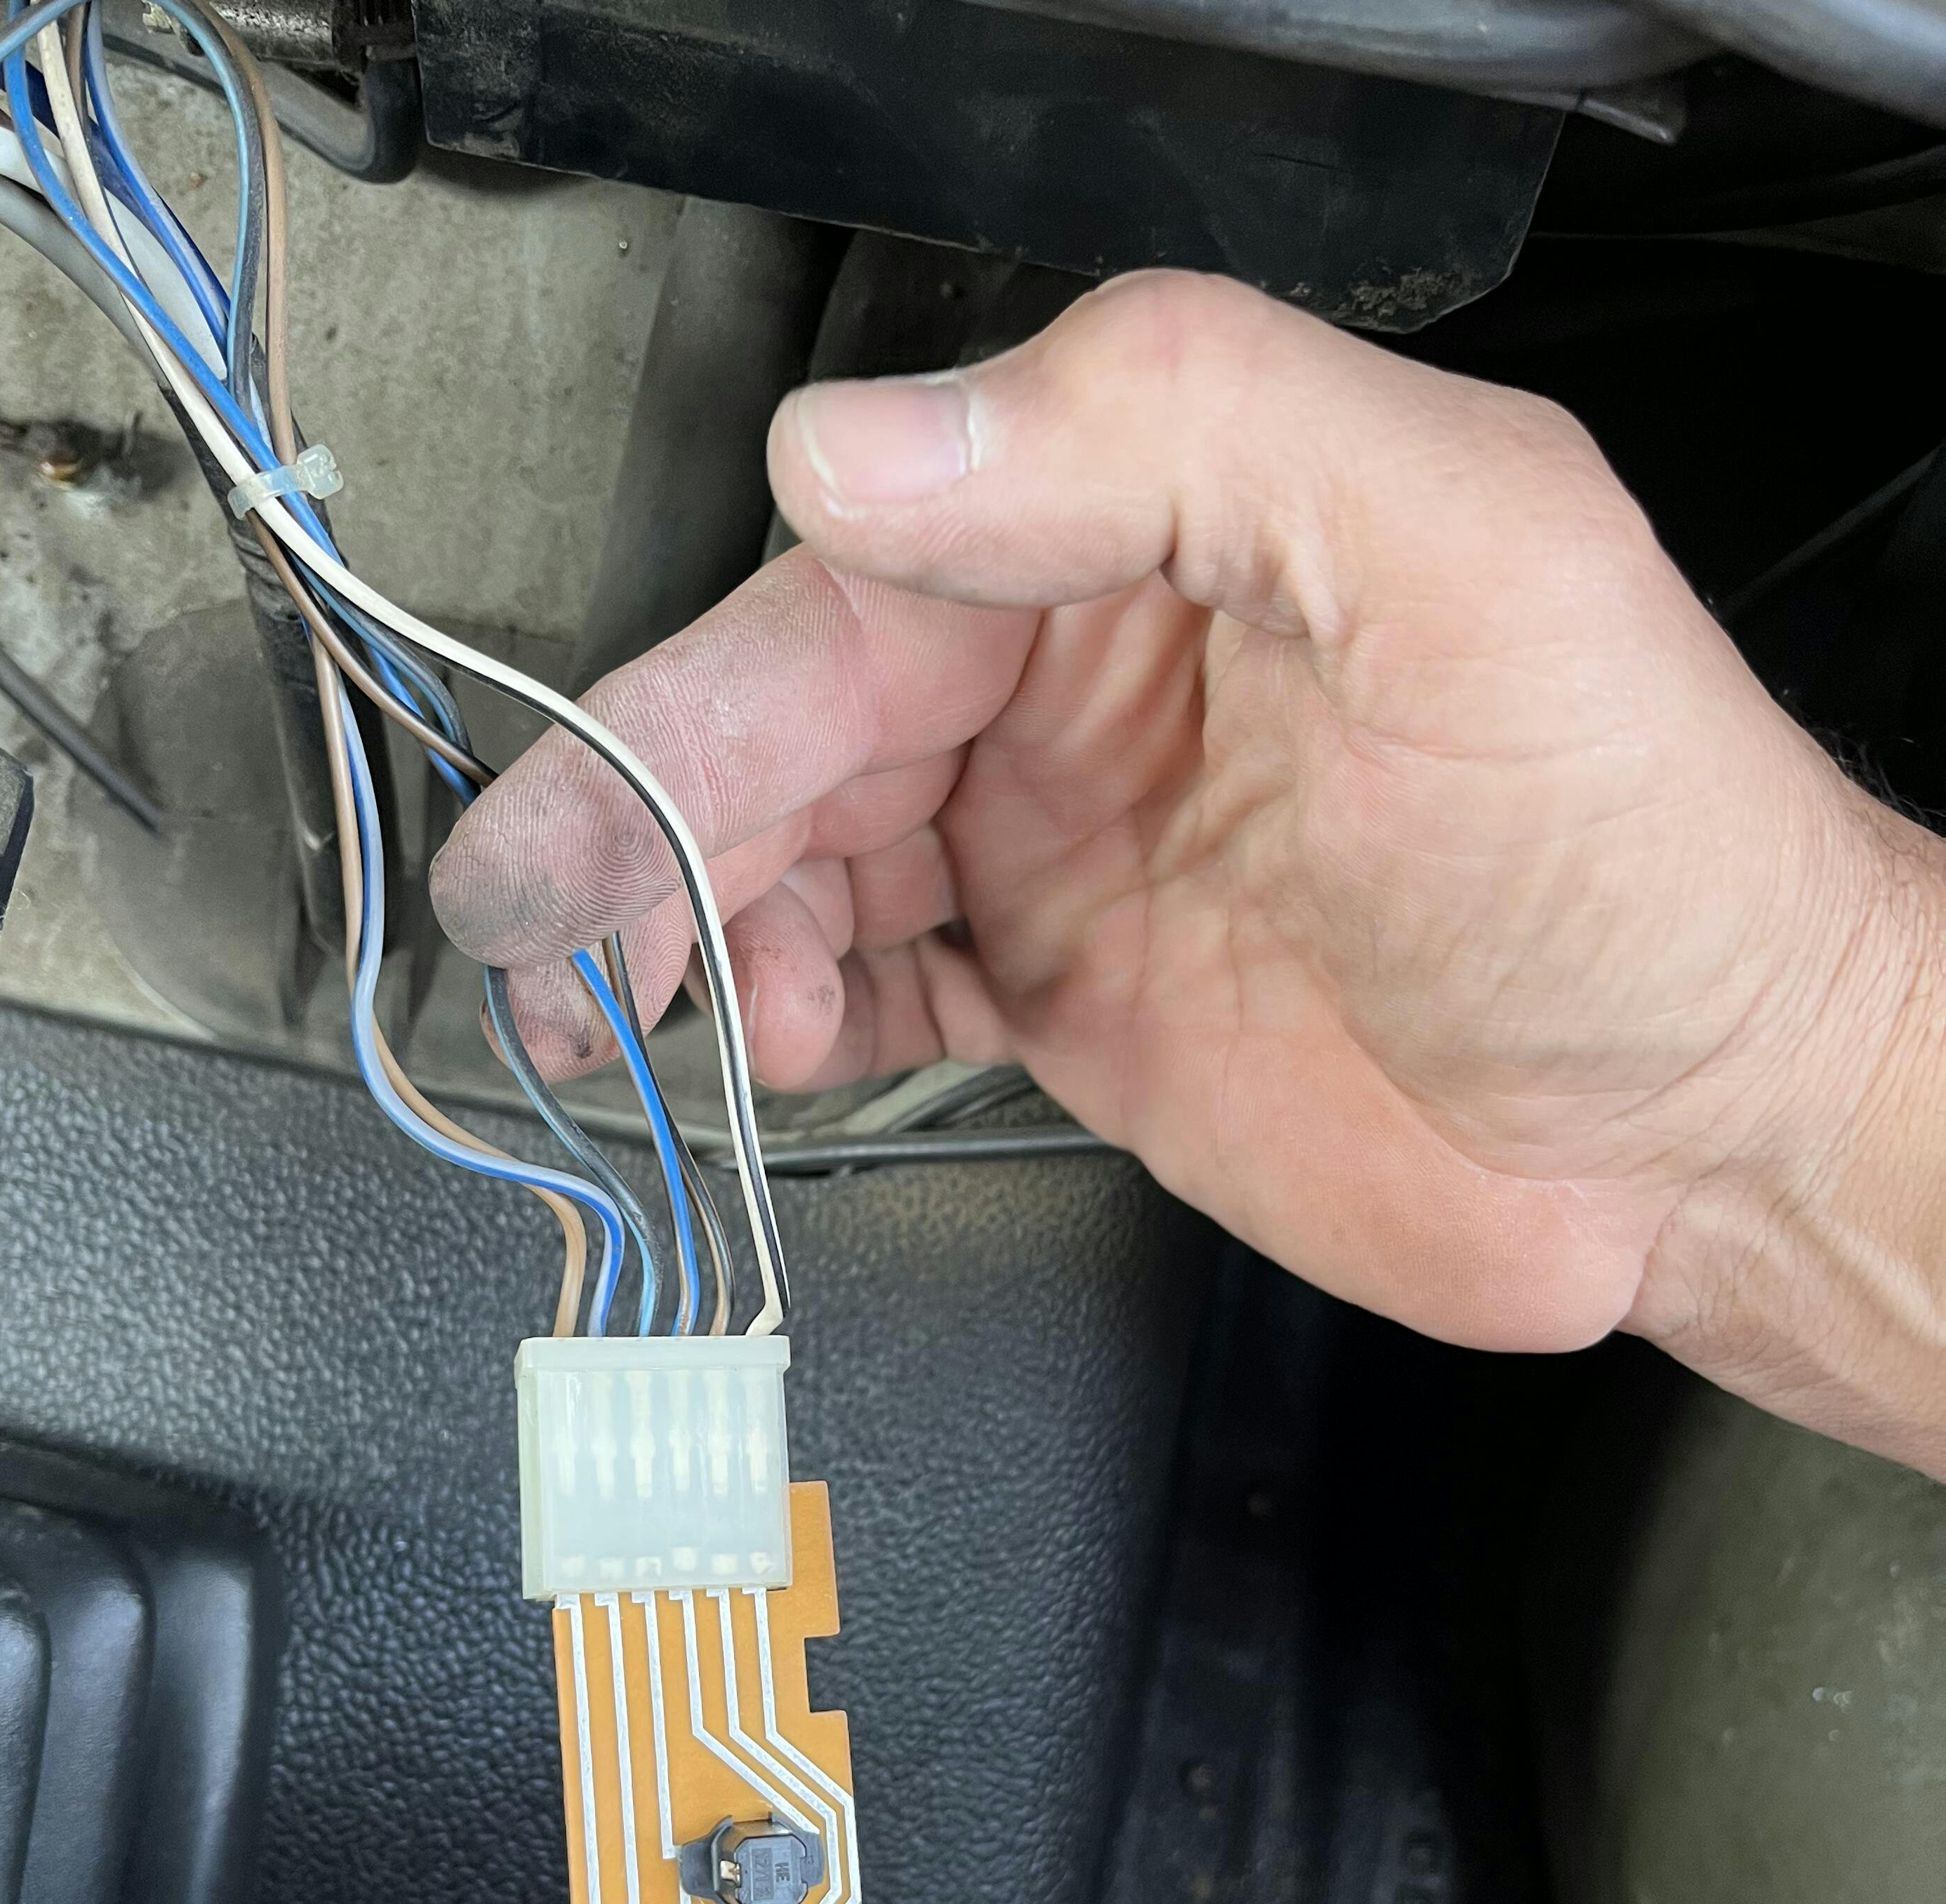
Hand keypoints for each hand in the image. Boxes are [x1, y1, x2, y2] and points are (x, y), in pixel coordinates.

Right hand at [434, 268, 1945, 1469]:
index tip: (601, 805)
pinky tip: (751, 1040)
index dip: (711, 698)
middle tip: (537, 936)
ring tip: (601, 1014)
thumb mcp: (1461, 559)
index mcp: (1164, 534)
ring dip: (685, 927)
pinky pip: (878, 983)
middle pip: (800, 724)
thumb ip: (1175, 435)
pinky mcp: (1073, 993)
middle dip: (649, 826)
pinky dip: (787, 1013)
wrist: (1707, 1126)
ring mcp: (1073, 841)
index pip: (870, 584)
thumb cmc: (1644, 847)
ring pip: (808, 856)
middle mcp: (1096, 679)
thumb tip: (873, 449)